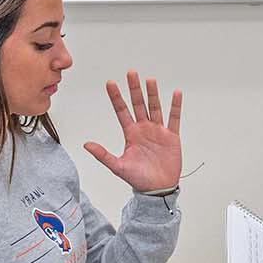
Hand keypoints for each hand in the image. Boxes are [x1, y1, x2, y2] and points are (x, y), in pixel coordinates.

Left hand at [83, 70, 182, 191]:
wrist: (157, 189)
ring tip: (150, 80)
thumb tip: (86, 144)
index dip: (116, 97)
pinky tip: (176, 93)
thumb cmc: (138, 179)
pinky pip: (174, 118)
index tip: (110, 83)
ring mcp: (158, 131)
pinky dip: (175, 106)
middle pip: (138, 104)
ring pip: (155, 107)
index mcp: (131, 134)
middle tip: (131, 73)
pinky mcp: (171, 136)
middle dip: (135, 89)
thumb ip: (103, 154)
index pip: (122, 111)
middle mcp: (144, 129)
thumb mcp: (118, 167)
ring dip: (153, 94)